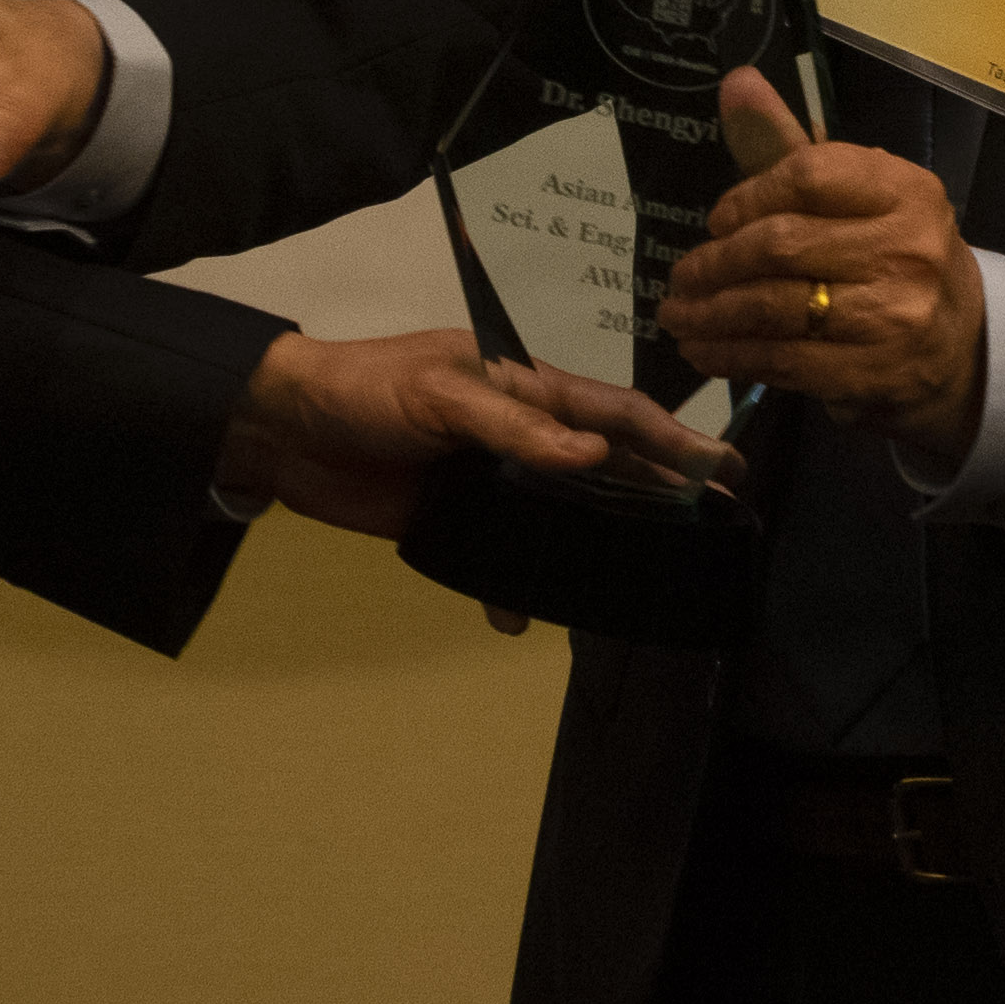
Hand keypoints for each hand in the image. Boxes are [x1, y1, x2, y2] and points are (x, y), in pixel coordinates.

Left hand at [216, 331, 733, 543]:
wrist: (281, 430)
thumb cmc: (362, 389)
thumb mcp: (439, 394)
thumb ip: (513, 426)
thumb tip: (590, 456)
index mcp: (522, 385)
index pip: (613, 412)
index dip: (671, 436)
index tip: (722, 465)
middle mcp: (517, 433)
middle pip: (603, 467)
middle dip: (657, 492)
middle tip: (712, 525)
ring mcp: (487, 478)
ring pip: (559, 516)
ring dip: (595, 544)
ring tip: (639, 577)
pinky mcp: (452, 520)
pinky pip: (498, 557)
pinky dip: (512, 588)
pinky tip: (520, 617)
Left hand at [655, 69, 982, 456]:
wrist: (961, 344)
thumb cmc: (894, 255)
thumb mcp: (857, 194)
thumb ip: (789, 142)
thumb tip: (737, 81)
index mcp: (907, 191)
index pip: (808, 175)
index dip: (748, 196)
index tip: (717, 219)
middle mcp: (909, 249)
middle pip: (782, 245)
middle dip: (717, 262)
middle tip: (683, 275)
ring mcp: (894, 316)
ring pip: (774, 308)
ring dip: (710, 314)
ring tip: (678, 314)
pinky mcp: (873, 373)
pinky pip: (782, 361)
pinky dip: (732, 355)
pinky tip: (705, 350)